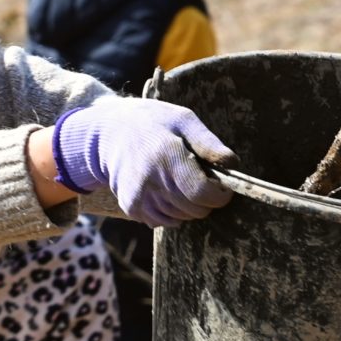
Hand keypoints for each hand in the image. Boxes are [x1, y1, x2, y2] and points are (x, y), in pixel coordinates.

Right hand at [52, 98, 233, 226]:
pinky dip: (172, 210)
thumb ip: (209, 144)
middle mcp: (150, 181)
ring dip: (189, 204)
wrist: (107, 133)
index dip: (220, 194)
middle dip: (206, 198)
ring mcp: (139, 198)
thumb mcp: (183, 119)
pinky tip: (164, 187)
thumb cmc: (152, 122)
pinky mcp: (132, 209)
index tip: (222, 184)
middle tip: (199, 177)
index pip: (203, 193)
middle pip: (196, 210)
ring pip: (183, 218)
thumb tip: (234, 165)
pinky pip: (166, 221)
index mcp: (166, 156)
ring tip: (179, 178)